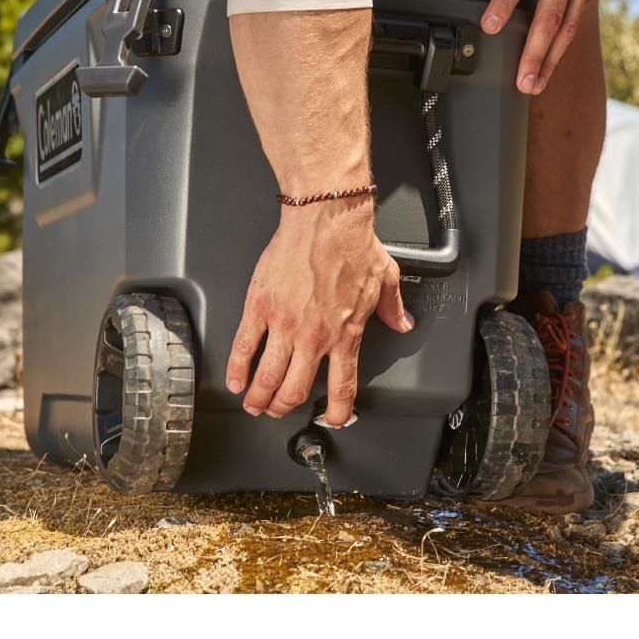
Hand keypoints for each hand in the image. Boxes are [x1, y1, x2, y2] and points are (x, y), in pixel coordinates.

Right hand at [224, 202, 413, 425]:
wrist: (325, 219)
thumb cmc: (352, 245)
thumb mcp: (385, 278)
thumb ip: (393, 307)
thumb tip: (403, 321)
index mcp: (345, 334)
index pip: (342, 386)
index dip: (338, 412)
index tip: (333, 419)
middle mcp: (313, 338)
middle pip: (294, 390)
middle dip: (284, 408)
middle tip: (277, 410)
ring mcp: (283, 325)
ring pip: (267, 376)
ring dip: (259, 397)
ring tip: (254, 404)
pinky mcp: (260, 307)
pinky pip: (244, 346)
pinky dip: (236, 369)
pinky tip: (235, 380)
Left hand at [479, 0, 638, 93]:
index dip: (505, 0)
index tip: (491, 25)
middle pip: (551, 13)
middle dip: (535, 50)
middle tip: (521, 80)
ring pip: (567, 26)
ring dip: (550, 59)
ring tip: (533, 85)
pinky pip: (576, 21)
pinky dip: (561, 46)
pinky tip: (548, 66)